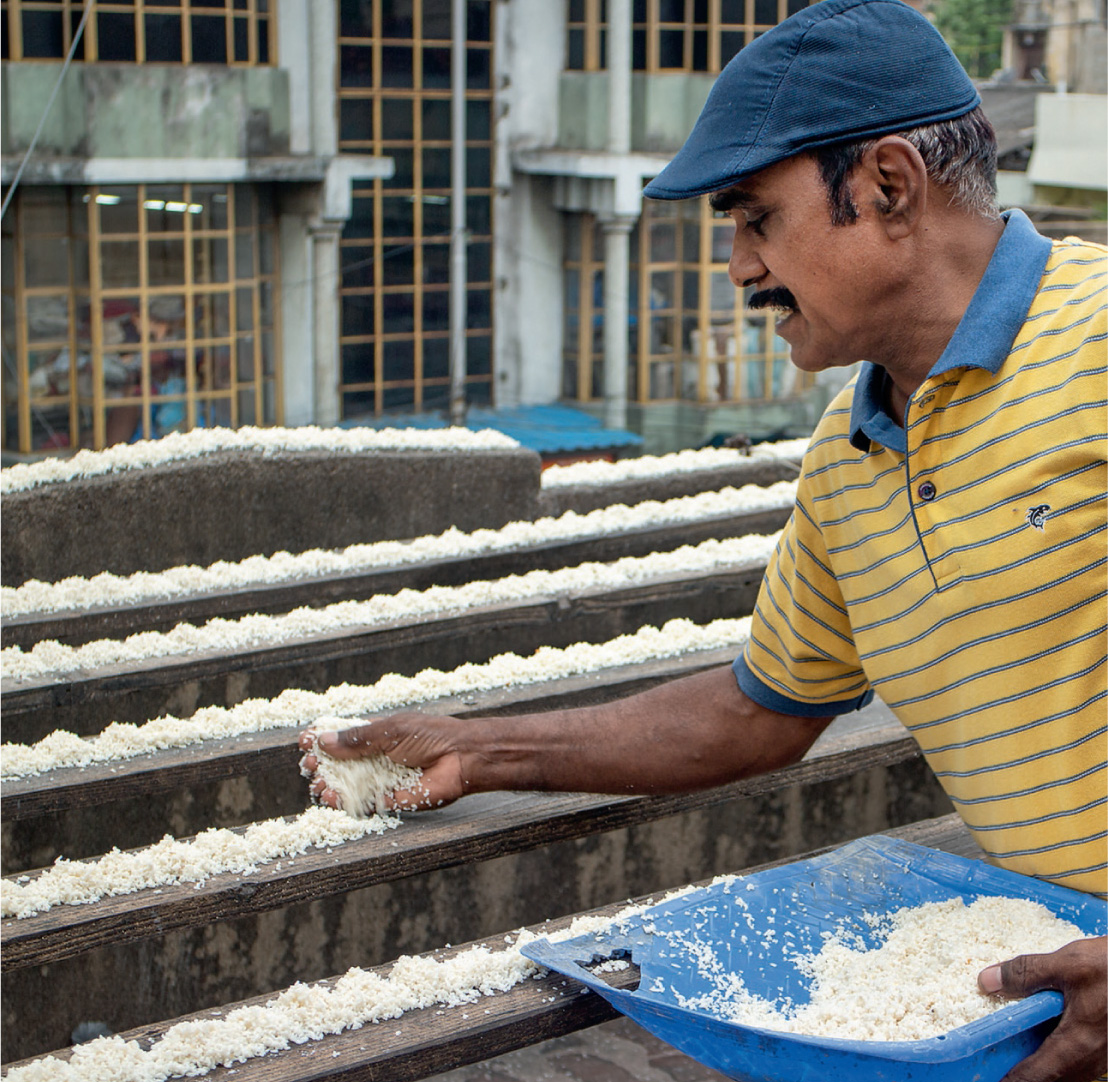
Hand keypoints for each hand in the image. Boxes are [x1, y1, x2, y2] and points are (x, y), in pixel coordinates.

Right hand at [298, 713, 467, 812]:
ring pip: (345, 787)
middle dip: (320, 766)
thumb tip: (323, 739)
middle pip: (338, 765)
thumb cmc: (430, 737)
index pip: (341, 738)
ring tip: (320, 786)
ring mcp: (380, 780)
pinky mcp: (388, 801)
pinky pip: (360, 805)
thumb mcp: (390, 730)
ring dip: (327, 786)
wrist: (460, 758)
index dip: (321, 740)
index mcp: (375, 736)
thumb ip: (357, 738)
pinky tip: (332, 798)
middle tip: (311, 766)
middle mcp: (375, 759)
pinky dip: (343, 803)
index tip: (305, 742)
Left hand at [978, 935, 1106, 1081]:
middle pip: (1051, 1080)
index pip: (1035, 1076)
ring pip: (1066, 1074)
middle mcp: (1091, 1058)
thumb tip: (987, 981)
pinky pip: (1076, 1062)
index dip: (1009, 1081)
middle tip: (997, 1065)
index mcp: (1077, 1043)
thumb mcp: (1067, 963)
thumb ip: (1025, 973)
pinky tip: (1043, 1035)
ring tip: (1014, 1052)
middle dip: (1024, 1075)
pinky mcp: (1105, 1047)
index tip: (987, 1079)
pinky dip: (1056, 1057)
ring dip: (1042, 1068)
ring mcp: (1101, 1056)